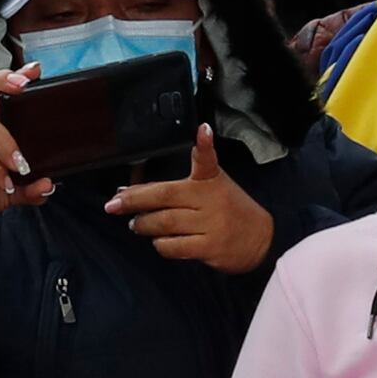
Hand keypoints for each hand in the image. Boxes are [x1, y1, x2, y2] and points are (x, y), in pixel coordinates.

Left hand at [108, 129, 275, 274]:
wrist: (262, 240)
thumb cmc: (229, 210)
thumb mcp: (213, 187)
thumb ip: (179, 186)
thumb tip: (132, 189)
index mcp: (210, 180)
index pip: (207, 160)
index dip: (204, 144)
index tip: (202, 129)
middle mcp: (210, 201)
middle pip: (164, 196)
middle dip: (134, 200)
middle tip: (114, 204)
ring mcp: (210, 225)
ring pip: (164, 223)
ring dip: (143, 224)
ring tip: (137, 223)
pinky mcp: (209, 248)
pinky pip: (173, 246)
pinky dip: (160, 244)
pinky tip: (159, 241)